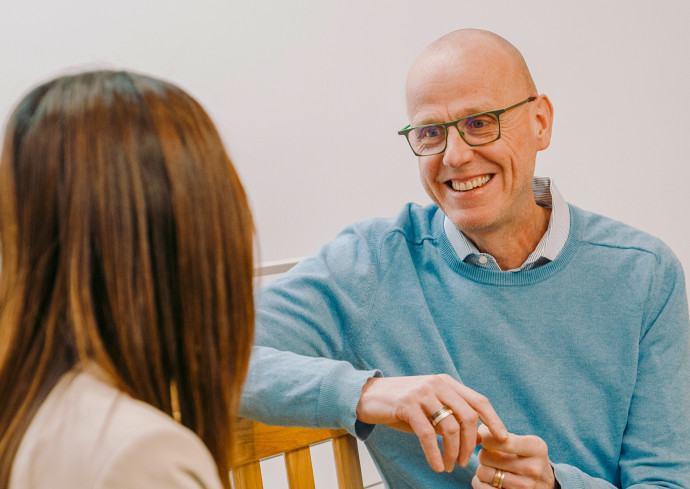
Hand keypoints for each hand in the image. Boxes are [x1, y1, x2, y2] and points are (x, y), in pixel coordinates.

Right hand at [356, 375, 507, 472]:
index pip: (480, 401)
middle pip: (468, 416)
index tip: (503, 439)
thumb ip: (452, 416)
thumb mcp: (431, 407)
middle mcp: (438, 384)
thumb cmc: (403, 406)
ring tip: (449, 465)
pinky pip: (427, 434)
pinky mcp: (407, 405)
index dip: (494, 420)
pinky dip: (434, 454)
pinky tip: (436, 465)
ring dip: (453, 452)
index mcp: (448, 383)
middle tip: (466, 461)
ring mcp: (423, 393)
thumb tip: (478, 437)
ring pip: (450, 427)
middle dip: (470, 444)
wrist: (368, 396)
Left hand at [473, 425, 556, 488]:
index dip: (486, 438)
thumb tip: (477, 432)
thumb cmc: (528, 456)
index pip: (500, 440)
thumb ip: (501, 433)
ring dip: (482, 469)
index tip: (486, 440)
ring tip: (491, 467)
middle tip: (490, 455)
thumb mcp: (524, 441)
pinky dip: (479, 483)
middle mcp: (532, 468)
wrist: (545, 482)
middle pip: (486, 456)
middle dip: (483, 454)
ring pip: (483, 473)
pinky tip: (486, 480)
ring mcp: (525, 486)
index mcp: (535, 448)